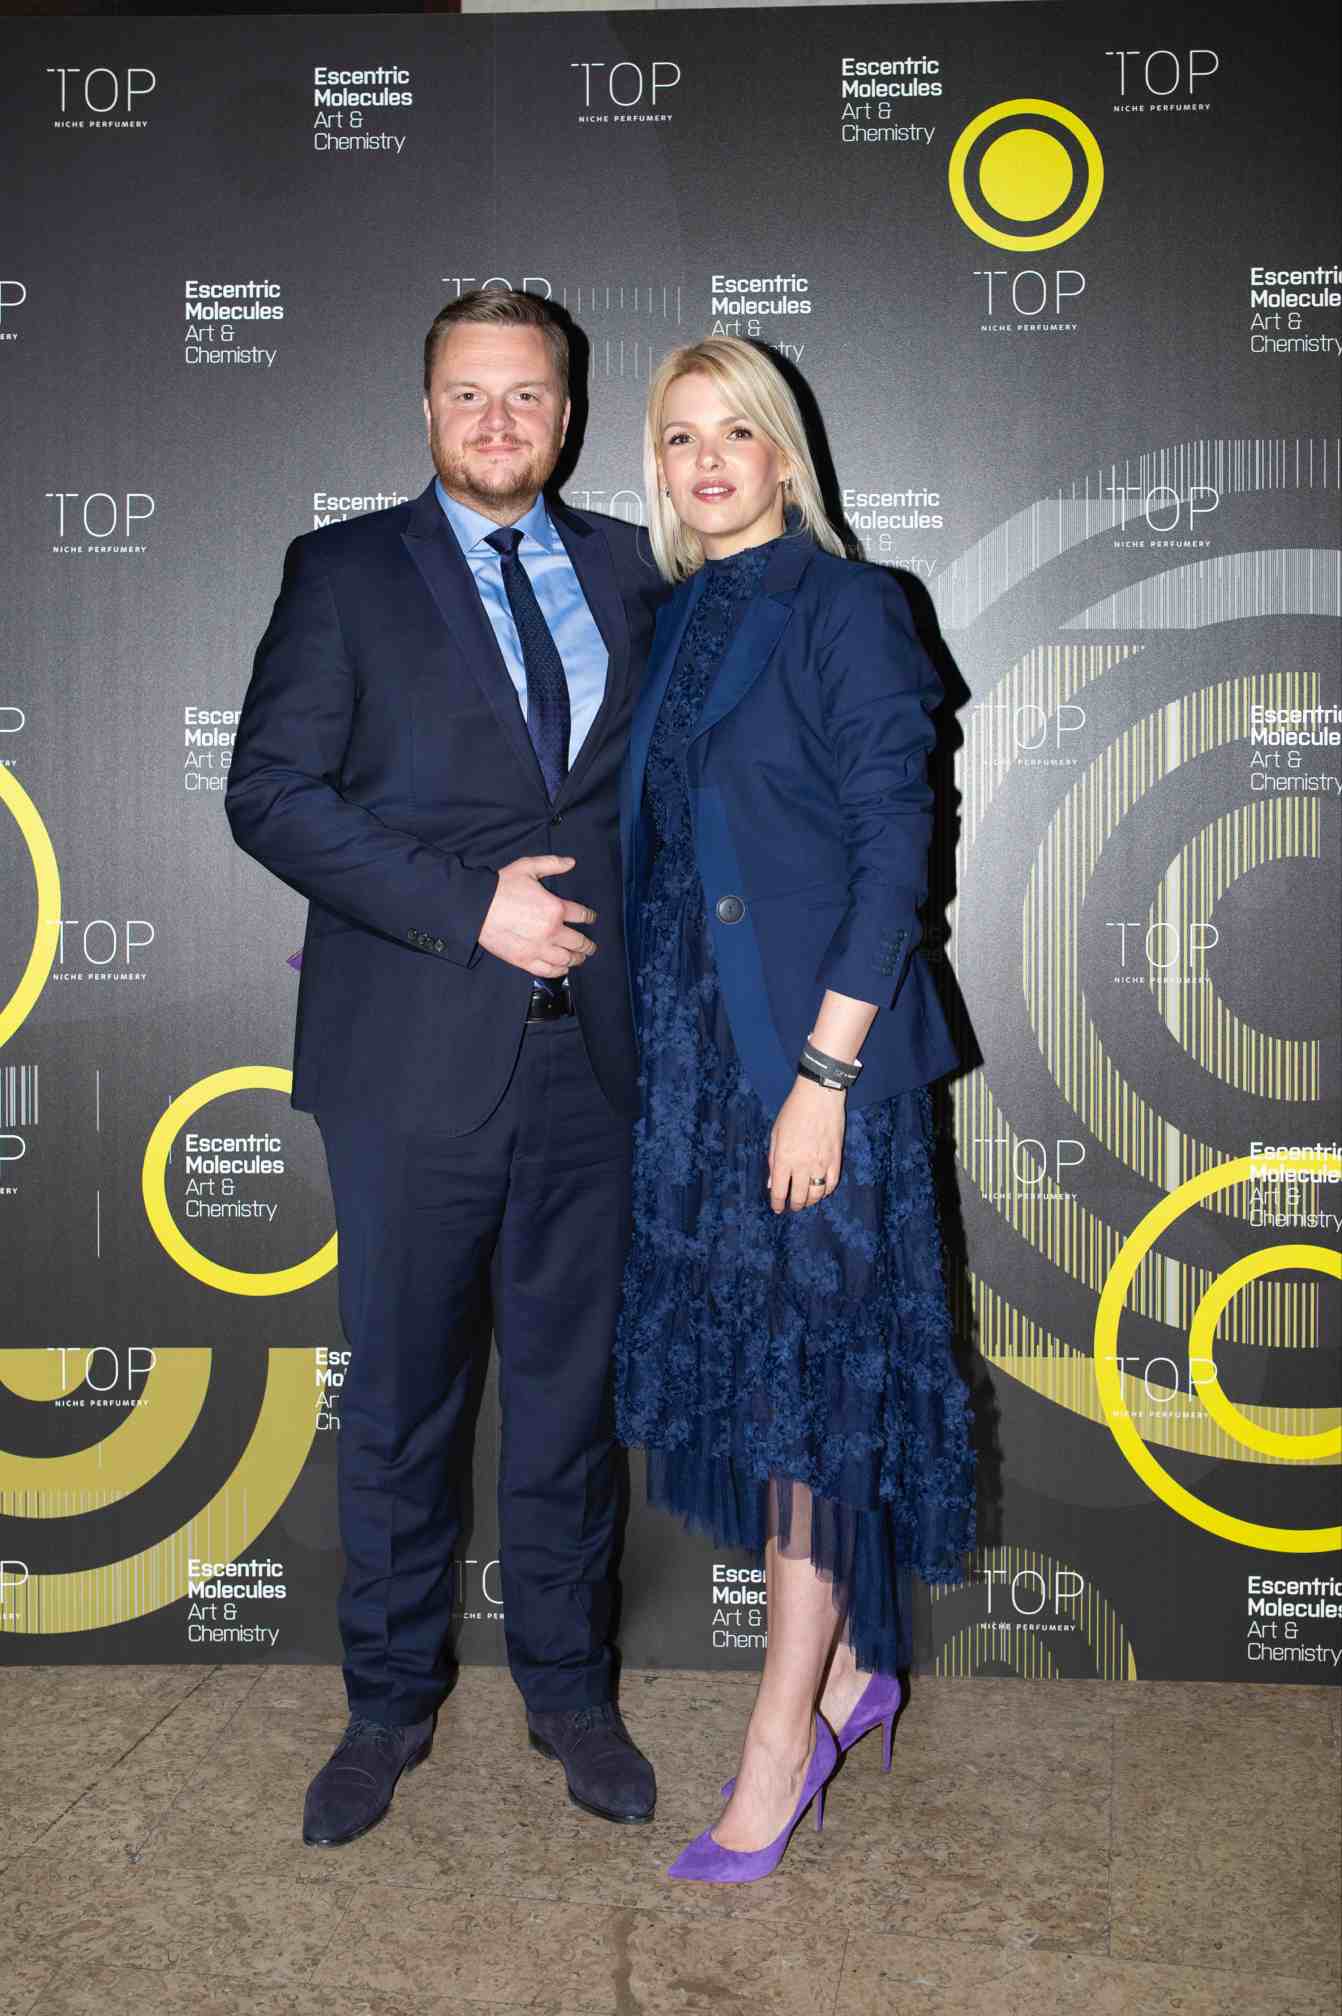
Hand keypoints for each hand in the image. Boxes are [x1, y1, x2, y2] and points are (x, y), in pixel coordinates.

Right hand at [476, 856, 596, 978]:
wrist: (476, 907)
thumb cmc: (501, 887)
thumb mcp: (527, 867)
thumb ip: (551, 864)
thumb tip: (571, 862)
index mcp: (555, 908)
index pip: (581, 915)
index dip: (590, 917)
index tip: (592, 919)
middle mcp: (551, 931)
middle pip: (578, 942)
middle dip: (588, 945)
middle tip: (591, 947)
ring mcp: (539, 948)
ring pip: (566, 959)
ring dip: (576, 959)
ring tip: (579, 958)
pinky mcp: (524, 960)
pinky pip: (548, 971)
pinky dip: (559, 971)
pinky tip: (562, 969)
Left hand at [767, 1078, 844, 1213]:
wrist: (820, 1096)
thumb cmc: (793, 1112)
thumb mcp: (776, 1134)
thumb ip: (773, 1159)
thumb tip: (772, 1182)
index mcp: (784, 1159)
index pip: (779, 1191)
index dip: (777, 1203)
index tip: (777, 1208)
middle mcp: (803, 1165)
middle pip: (799, 1197)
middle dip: (794, 1205)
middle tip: (792, 1206)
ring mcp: (821, 1164)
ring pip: (817, 1194)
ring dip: (810, 1201)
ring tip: (806, 1200)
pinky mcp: (836, 1159)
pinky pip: (832, 1184)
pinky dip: (826, 1191)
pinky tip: (821, 1190)